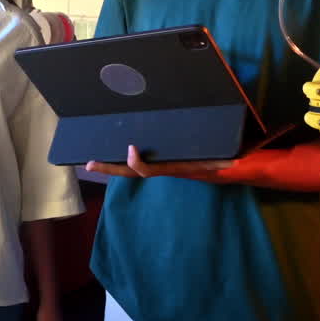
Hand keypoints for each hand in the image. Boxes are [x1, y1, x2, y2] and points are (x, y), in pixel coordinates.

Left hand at [85, 145, 235, 179]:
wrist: (231, 167)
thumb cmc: (226, 160)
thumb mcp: (225, 161)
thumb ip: (228, 161)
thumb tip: (229, 160)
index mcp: (177, 168)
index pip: (151, 170)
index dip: (138, 163)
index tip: (131, 149)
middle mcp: (166, 168)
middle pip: (132, 171)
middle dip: (110, 168)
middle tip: (88, 163)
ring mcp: (163, 164)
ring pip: (134, 167)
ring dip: (114, 163)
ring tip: (93, 157)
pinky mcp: (162, 159)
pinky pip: (141, 161)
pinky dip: (127, 158)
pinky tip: (116, 149)